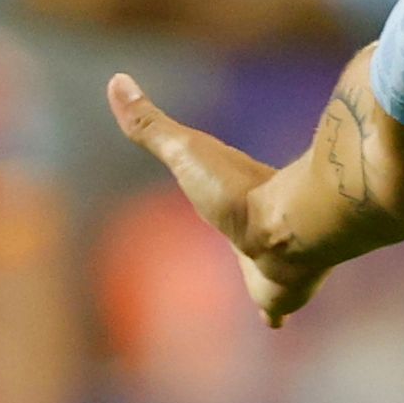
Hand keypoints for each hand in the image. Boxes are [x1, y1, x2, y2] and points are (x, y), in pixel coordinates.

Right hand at [106, 73, 324, 325]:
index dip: (219, 191)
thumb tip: (116, 80)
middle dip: (246, 238)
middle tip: (245, 244)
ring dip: (265, 274)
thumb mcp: (186, 152)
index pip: (224, 191)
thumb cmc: (238, 192)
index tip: (221, 189)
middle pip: (248, 232)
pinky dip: (275, 311)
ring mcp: (271, 264)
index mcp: (236, 198)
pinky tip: (276, 322)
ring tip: (263, 286)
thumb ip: (152, 125)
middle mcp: (258, 230)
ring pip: (268, 269)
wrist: (287, 230)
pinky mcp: (280, 293)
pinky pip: (277, 305)